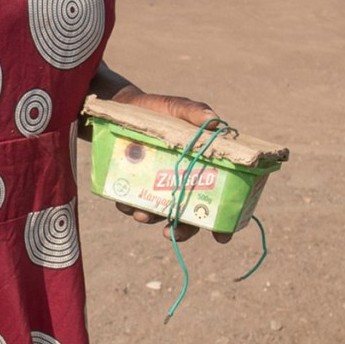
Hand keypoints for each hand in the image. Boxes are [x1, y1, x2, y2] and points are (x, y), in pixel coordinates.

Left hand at [105, 88, 232, 243]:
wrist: (122, 106)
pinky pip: (130, 202)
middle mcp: (179, 182)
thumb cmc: (158, 109)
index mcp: (199, 169)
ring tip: (142, 214)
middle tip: (171, 233)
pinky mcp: (131, 184)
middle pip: (187, 216)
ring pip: (156, 213)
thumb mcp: (177, 108)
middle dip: (181, 230)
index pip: (216, 200)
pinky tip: (124, 201)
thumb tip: (213, 120)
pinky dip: (128, 205)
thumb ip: (193, 112)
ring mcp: (154, 186)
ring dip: (150, 218)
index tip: (221, 237)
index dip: (220, 222)